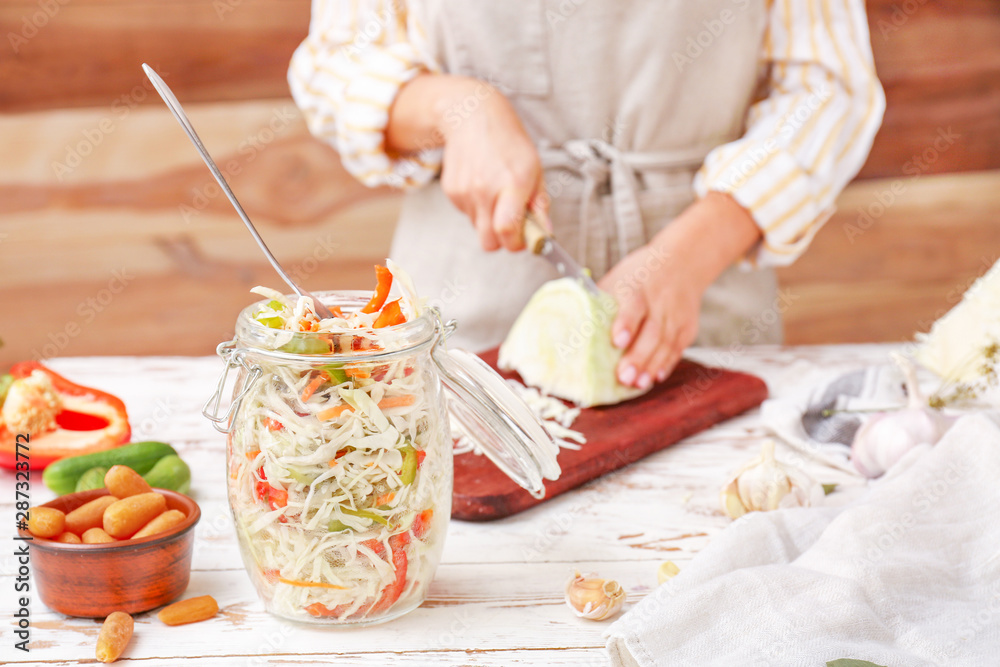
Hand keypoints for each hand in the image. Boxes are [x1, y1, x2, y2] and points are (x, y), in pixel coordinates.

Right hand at [437, 79, 547, 251]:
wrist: (472, 117)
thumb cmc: (510, 143)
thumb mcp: (534, 170)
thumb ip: (539, 206)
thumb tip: (545, 235)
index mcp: (512, 184)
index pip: (507, 230)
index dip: (516, 243)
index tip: (523, 239)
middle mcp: (485, 189)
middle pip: (488, 242)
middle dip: (501, 241)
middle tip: (511, 224)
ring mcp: (465, 191)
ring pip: (478, 227)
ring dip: (489, 219)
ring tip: (495, 190)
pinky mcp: (451, 191)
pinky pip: (467, 213)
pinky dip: (476, 206)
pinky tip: (481, 183)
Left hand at [598, 242, 702, 389]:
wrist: (681, 263)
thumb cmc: (639, 274)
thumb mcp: (618, 279)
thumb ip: (600, 301)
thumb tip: (572, 325)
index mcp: (637, 288)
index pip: (633, 306)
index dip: (626, 323)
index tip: (616, 341)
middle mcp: (660, 302)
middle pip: (652, 332)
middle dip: (638, 356)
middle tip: (624, 376)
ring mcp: (676, 316)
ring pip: (665, 344)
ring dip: (651, 366)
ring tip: (637, 383)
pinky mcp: (687, 328)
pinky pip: (677, 349)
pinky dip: (666, 364)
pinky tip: (655, 376)